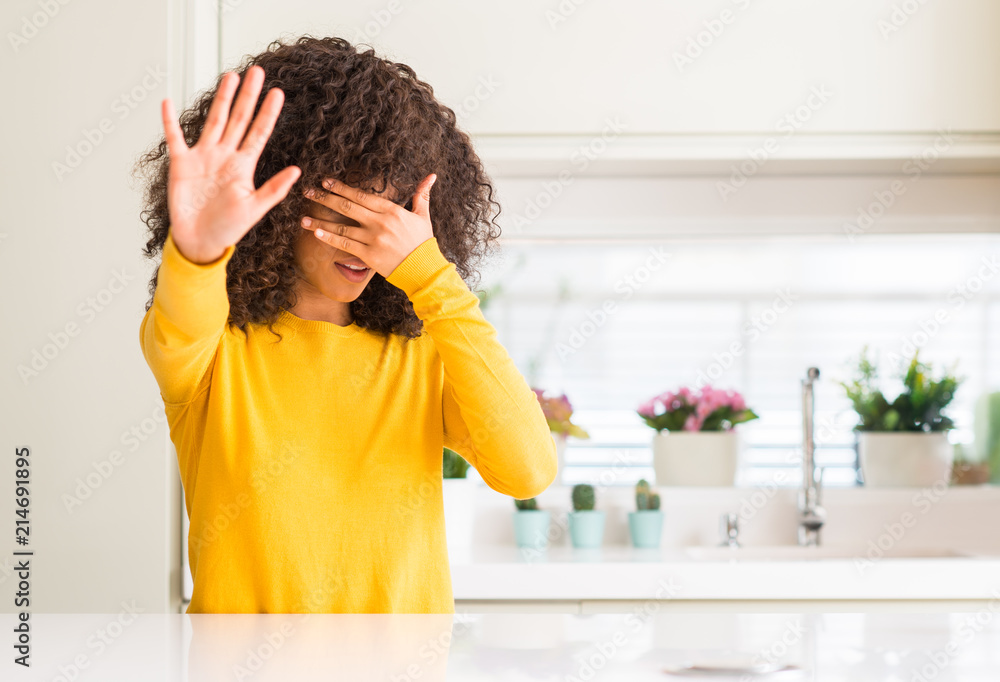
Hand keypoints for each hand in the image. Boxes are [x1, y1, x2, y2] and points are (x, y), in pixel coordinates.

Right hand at [161, 65, 300, 263]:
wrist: (200, 241)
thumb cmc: (228, 228)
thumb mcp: (255, 209)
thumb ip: (274, 189)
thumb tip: (297, 171)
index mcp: (243, 166)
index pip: (259, 133)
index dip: (268, 113)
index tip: (278, 93)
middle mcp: (224, 156)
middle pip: (239, 119)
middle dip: (248, 96)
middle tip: (257, 71)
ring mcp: (203, 157)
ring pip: (214, 121)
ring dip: (222, 99)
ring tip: (230, 76)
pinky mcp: (181, 164)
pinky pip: (174, 138)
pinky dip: (170, 121)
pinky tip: (168, 102)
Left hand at [300, 173, 436, 277]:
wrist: (424, 269)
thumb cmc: (423, 243)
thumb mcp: (423, 216)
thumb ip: (422, 195)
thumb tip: (432, 176)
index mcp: (391, 210)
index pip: (361, 195)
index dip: (342, 188)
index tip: (326, 182)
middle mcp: (380, 222)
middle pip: (347, 206)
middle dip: (325, 198)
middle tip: (308, 192)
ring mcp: (373, 239)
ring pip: (341, 226)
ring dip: (320, 221)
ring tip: (303, 219)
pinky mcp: (368, 255)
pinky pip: (345, 244)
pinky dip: (330, 238)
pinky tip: (317, 233)